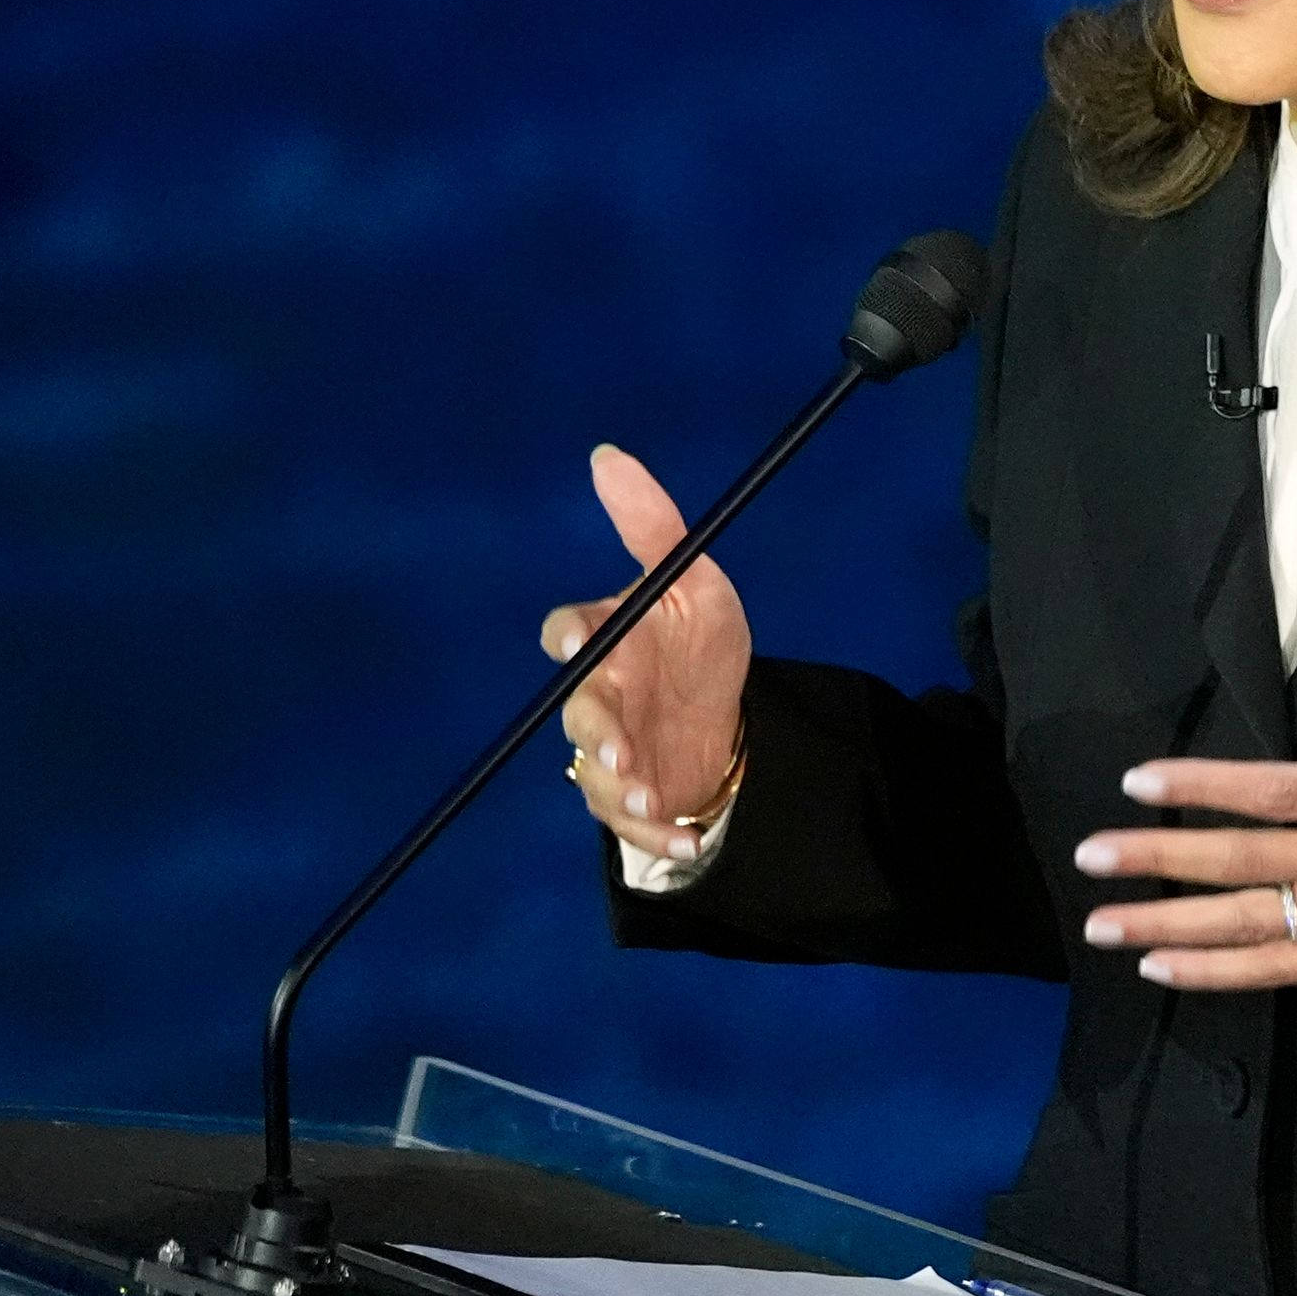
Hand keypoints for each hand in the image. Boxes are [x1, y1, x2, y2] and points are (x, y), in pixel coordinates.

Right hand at [540, 444, 749, 864]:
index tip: (580, 637)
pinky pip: (632, 822)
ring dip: (624, 789)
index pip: (569, 632)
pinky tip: (689, 839)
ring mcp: (608, 752)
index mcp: (607, 639)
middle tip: (622, 747)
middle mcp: (598, 696)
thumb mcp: (697, 585)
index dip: (570, 634)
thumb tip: (608, 456)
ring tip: (655, 797)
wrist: (728, 720)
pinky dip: (659, 835)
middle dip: (599, 731)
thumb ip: (655, 530)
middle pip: (580, 713)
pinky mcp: (629, 798)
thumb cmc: (700, 647)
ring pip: (597, 774)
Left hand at [1073, 606, 1296, 990]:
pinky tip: (1165, 969)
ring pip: (1249, 924)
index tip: (1140, 782)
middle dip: (1160, 860)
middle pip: (1242, 862)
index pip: (1273, 791)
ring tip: (1104, 925)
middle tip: (1090, 858)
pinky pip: (1281, 970)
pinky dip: (1221, 973)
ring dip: (1171, 926)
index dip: (1203, 787)